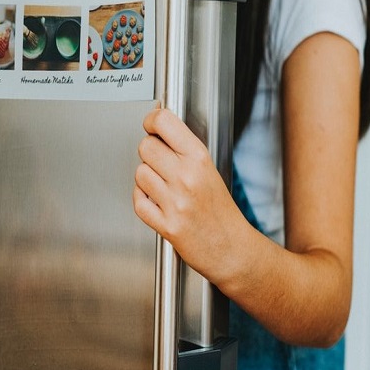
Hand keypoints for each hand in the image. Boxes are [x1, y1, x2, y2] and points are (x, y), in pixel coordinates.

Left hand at [133, 108, 245, 284]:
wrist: (232, 248)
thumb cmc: (222, 211)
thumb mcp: (209, 170)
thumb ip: (184, 150)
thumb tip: (158, 130)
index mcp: (199, 159)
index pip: (164, 123)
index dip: (152, 120)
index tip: (151, 125)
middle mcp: (186, 177)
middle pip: (145, 146)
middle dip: (149, 152)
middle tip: (160, 161)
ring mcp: (175, 201)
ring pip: (139, 173)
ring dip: (146, 178)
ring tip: (162, 185)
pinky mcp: (166, 224)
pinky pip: (138, 201)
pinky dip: (143, 199)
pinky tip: (156, 200)